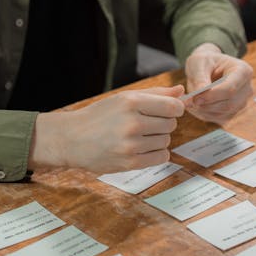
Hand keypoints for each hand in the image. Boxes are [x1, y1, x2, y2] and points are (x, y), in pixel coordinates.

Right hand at [29, 85, 184, 173]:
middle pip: (171, 124)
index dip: (175, 108)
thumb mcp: (123, 98)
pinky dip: (156, 153)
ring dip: (158, 138)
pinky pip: (161, 157)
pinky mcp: (130, 163)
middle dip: (163, 123)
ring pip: (166, 141)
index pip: (173, 106)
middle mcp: (132, 123)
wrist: (73, 139)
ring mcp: (131, 145)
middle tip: (146, 123)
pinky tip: (141, 148)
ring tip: (139, 136)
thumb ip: (155, 94)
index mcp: (131, 102)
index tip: (168, 110)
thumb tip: (182, 92)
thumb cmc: (99, 116)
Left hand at [184, 43, 252, 123]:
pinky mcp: (234, 112)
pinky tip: (194, 106)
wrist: (207, 67)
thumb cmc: (204, 61)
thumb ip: (199, 76)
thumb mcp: (198, 62)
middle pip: (228, 103)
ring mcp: (242, 102)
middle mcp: (247, 88)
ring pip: (223, 113)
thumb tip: (200, 92)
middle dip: (206, 104)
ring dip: (203, 110)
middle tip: (187, 102)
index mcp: (243, 71)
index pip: (231, 88)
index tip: (195, 98)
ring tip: (188, 102)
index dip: (212, 95)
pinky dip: (204, 114)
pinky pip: (219, 118)